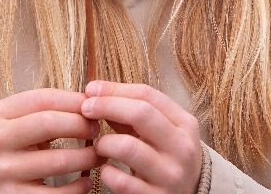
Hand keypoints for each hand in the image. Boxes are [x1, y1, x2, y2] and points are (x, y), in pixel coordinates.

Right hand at [0, 88, 102, 193]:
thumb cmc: (8, 141)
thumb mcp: (15, 117)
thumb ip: (45, 107)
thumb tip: (91, 102)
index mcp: (0, 113)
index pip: (44, 98)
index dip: (75, 101)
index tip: (93, 107)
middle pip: (50, 123)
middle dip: (82, 125)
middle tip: (97, 130)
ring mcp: (5, 171)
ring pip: (59, 161)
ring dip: (88, 157)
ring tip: (99, 155)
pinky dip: (78, 188)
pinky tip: (85, 181)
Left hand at [81, 81, 201, 193]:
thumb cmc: (167, 156)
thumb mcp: (161, 131)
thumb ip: (133, 113)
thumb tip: (95, 93)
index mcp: (185, 124)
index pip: (148, 95)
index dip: (115, 89)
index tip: (91, 89)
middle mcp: (182, 148)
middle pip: (140, 114)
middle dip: (107, 106)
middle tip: (85, 109)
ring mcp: (170, 175)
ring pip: (127, 147)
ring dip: (105, 142)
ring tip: (99, 146)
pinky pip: (121, 181)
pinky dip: (107, 172)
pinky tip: (106, 169)